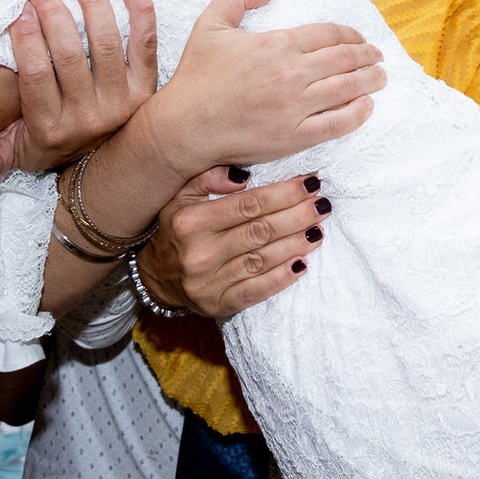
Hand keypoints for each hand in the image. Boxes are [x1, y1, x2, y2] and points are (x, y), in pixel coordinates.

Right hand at [11, 0, 157, 171]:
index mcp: (51, 127)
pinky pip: (145, 46)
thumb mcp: (20, 153)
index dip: (27, 39)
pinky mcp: (146, 90)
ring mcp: (121, 103)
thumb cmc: (55, 145)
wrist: (114, 170)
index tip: (19, 9)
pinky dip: (142, 14)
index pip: (36, 75)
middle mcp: (88, 117)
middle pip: (69, 55)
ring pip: (105, 45)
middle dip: (55, 16)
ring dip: (94, 5)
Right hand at [139, 0, 384, 171]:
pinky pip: (336, 124)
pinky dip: (357, 114)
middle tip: (377, 57)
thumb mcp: (210, 23)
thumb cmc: (196, 76)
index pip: (328, 35)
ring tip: (380, 78)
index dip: (351, 35)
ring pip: (346, 89)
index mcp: (276, 44)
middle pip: (344, 59)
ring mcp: (294, 107)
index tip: (360, 39)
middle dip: (367, 56)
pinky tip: (367, 107)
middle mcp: (291, 74)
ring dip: (370, 81)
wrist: (185, 125)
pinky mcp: (293, 137)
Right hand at [142, 170, 332, 318]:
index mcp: (191, 221)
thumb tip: (245, 173)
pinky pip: (255, 292)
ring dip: (295, 244)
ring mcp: (208, 282)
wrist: (156, 277)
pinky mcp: (217, 305)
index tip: (310, 183)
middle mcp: (199, 253)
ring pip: (262, 260)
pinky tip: (302, 264)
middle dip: (296, 216)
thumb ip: (209, 178)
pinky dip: (281, 278)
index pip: (247, 205)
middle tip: (323, 204)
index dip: (282, 194)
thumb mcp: (181, 197)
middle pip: (259, 231)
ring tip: (318, 229)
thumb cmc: (177, 229)